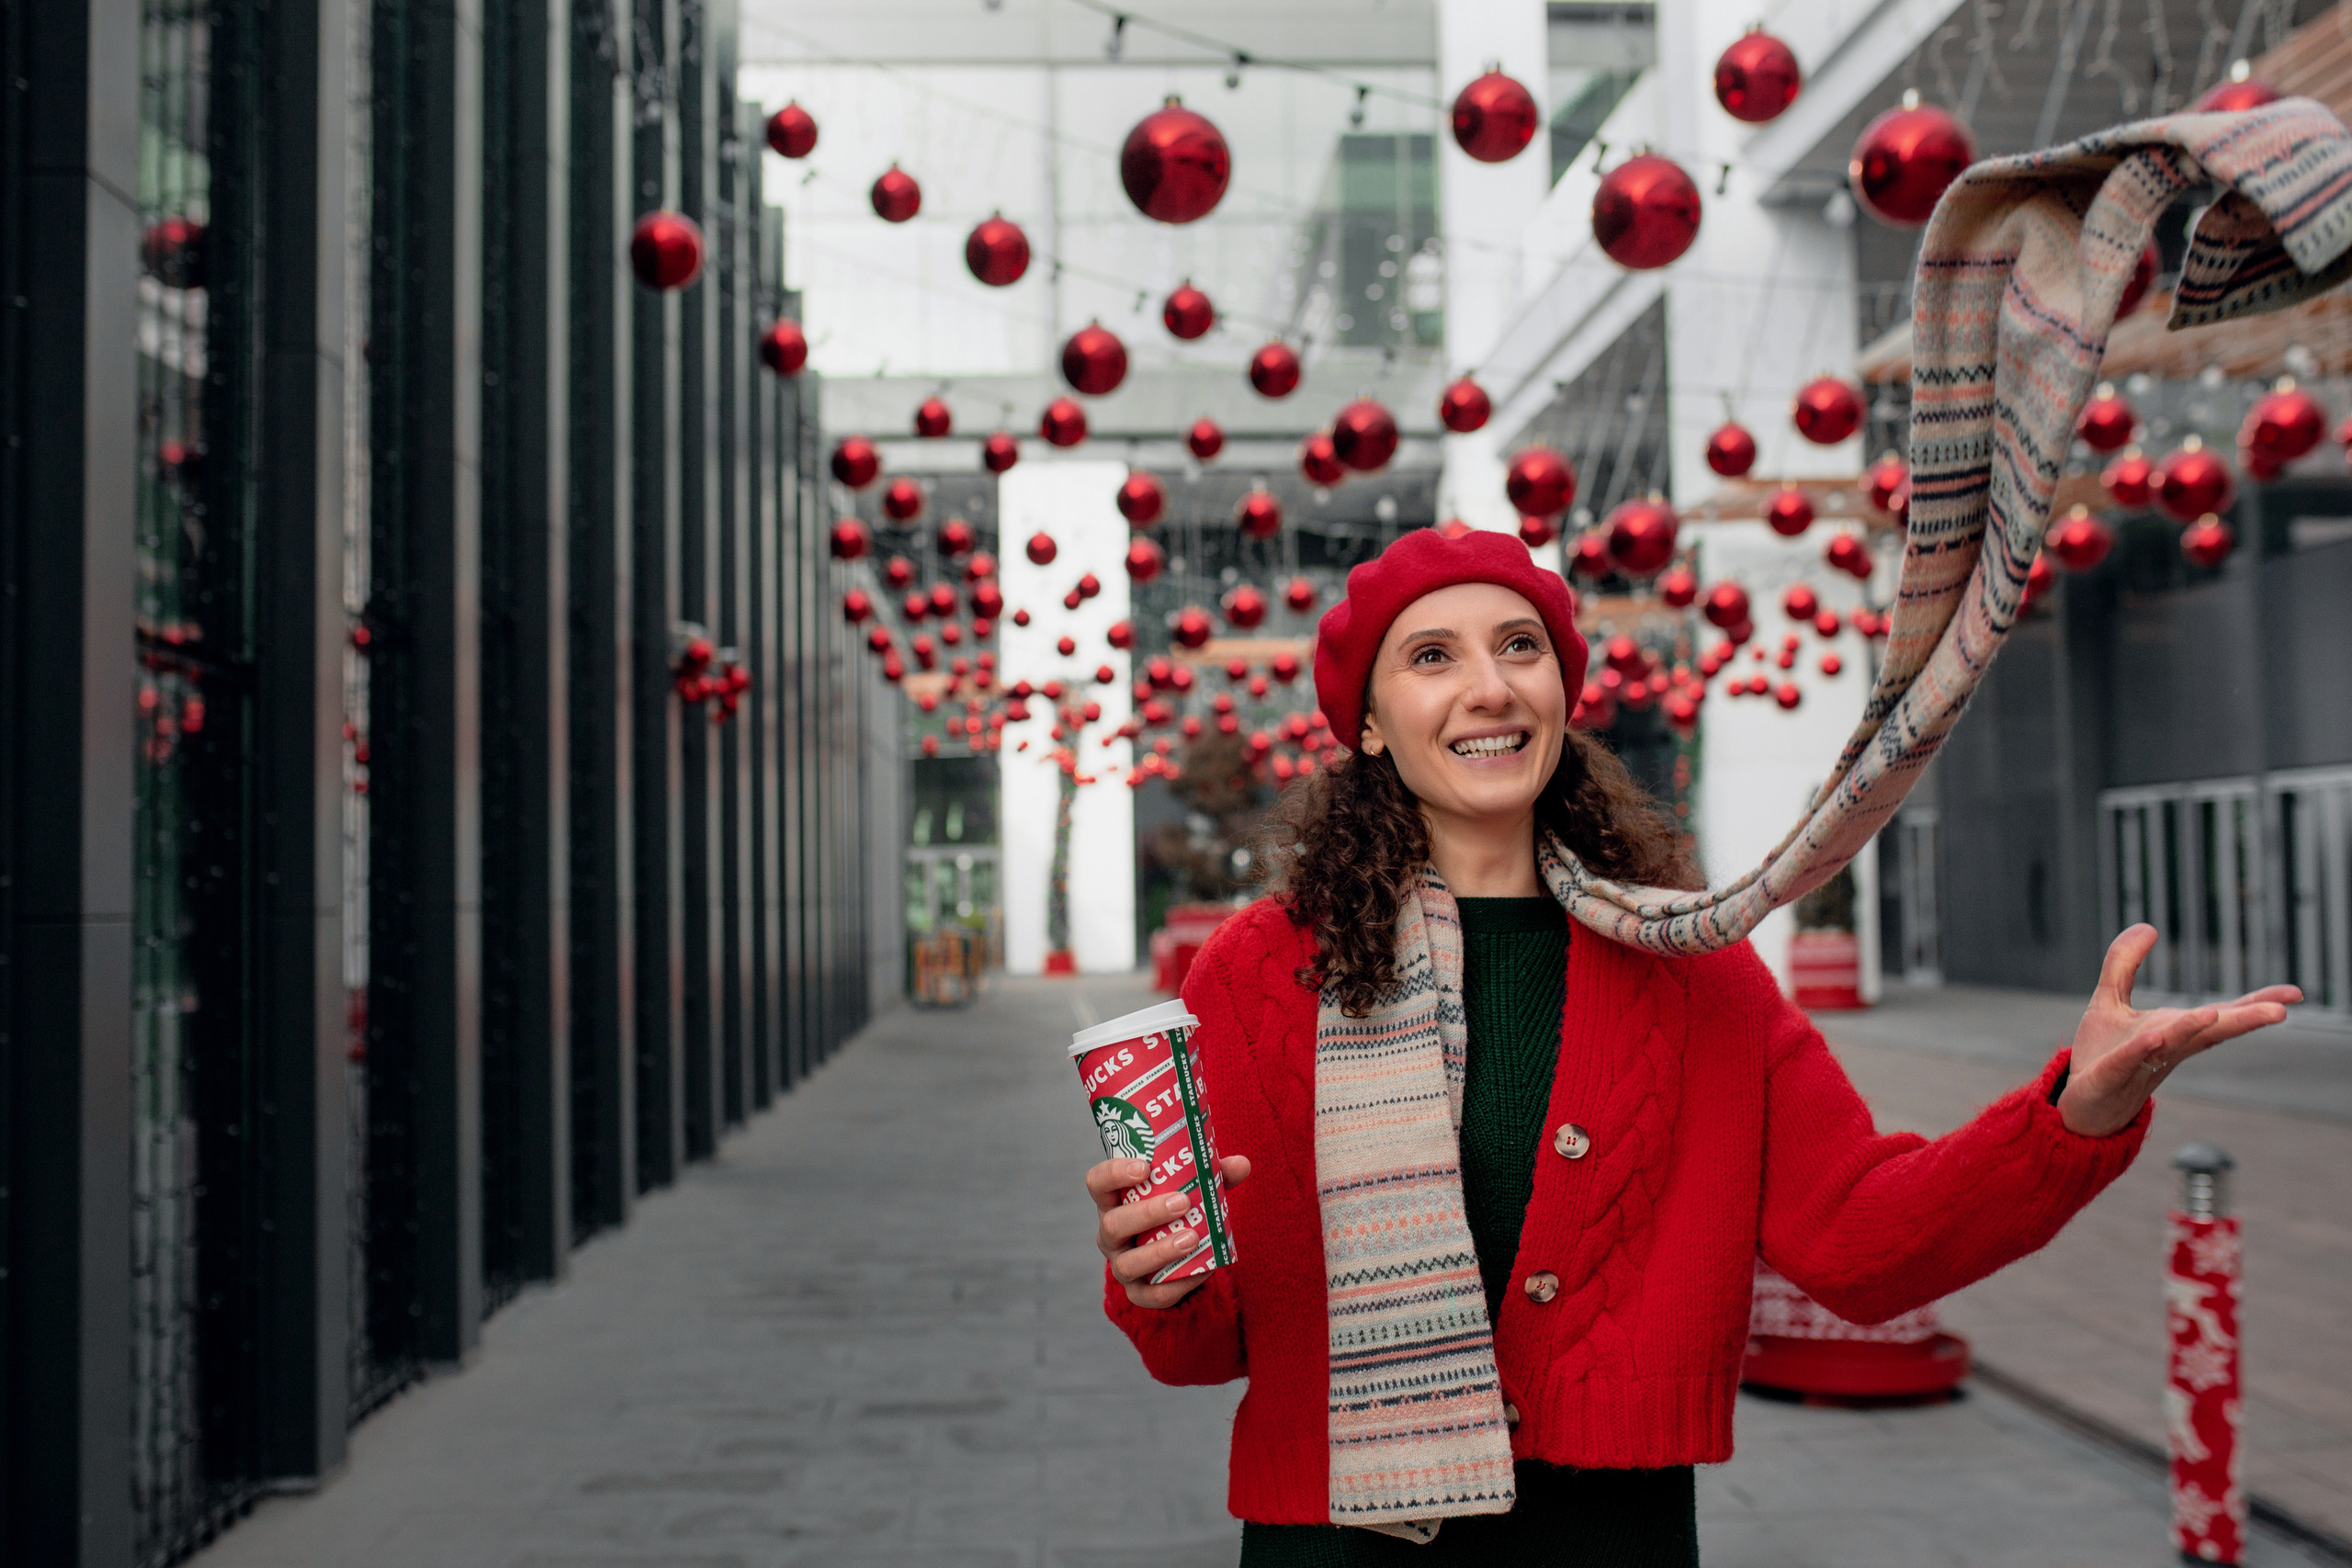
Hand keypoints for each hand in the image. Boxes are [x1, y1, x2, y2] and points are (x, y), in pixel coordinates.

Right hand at [1086, 1155, 1250, 1308]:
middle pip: (1113, 1224)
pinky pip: (1152, 1295)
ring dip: (1159, 1251)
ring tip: (1192, 1238)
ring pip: (1127, 1264)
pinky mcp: (1139, 1293)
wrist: (1178, 1259)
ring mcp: (1122, 1265)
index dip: (1114, 1173)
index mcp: (1115, 1201)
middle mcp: (1111, 1234)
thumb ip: (1214, 1175)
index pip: (1098, 1182)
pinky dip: (1178, 1285)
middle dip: (1147, 1213)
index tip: (1145, 1167)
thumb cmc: (1178, 1213)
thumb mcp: (1193, 1189)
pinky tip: (1202, 1270)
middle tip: (1182, 1202)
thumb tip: (1241, 1164)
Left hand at [2057, 924, 2299, 1135]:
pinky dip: (2142, 1049)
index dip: (2256, 1004)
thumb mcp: (2110, 999)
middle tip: (2280, 1013)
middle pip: (2210, 1032)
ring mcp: (2141, 1063)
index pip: (2222, 1015)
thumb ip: (2125, 963)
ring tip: (2214, 1013)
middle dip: (2243, 1021)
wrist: (2082, 1103)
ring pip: (2171, 1045)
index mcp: (2175, 1030)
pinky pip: (2129, 1060)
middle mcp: (2167, 1047)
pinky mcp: (2110, 1075)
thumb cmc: (2103, 1053)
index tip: (2294, 994)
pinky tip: (2155, 1037)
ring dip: (2193, 1029)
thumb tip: (2149, 926)